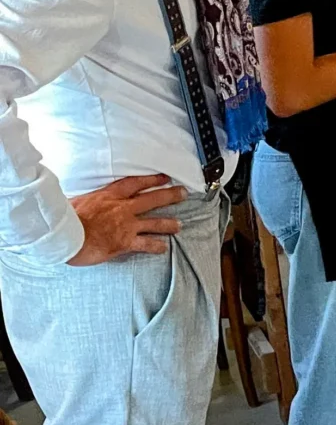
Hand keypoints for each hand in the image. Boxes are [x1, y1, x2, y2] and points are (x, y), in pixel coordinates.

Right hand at [69, 175, 186, 263]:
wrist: (64, 236)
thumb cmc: (65, 218)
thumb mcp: (78, 200)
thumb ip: (91, 200)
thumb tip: (88, 200)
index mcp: (110, 195)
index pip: (136, 183)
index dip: (152, 179)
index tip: (165, 177)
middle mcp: (123, 208)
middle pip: (153, 199)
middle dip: (170, 195)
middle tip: (183, 193)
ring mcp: (127, 225)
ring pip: (155, 222)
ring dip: (170, 223)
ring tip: (179, 225)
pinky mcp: (125, 242)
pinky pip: (146, 243)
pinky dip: (156, 246)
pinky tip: (163, 248)